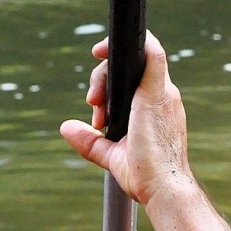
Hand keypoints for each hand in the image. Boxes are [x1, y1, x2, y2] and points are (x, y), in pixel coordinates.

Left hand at [59, 33, 196, 206]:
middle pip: (130, 67)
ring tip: (95, 104)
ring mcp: (163, 93)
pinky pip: (152, 53)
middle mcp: (164, 96)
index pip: (135, 77)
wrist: (163, 188)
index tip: (94, 100)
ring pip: (134, 59)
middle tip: (92, 107)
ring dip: (105, 74)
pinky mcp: (158, 93)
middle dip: (101, 81)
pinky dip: (131, 43)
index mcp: (156, 107)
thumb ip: (90, 141)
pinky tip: (104, 48)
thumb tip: (67, 128)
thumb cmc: (146, 176)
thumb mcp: (111, 154)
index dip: (109, 79)